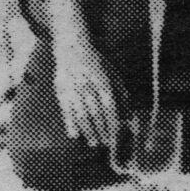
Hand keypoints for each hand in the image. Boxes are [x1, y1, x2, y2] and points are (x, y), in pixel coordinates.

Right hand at [48, 18, 121, 148]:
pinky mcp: (60, 90)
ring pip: (80, 114)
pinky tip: (74, 135)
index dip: (112, 123)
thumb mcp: (113, 74)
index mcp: (103, 80)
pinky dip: (69, 124)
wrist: (72, 46)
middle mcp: (87, 84)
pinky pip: (65, 110)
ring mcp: (72, 88)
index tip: (116, 136)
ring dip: (87, 130)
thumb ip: (121, 94)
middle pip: (95, 112)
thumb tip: (129, 116)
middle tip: (107, 144)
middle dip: (101, 130)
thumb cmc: (97, 63)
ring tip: (93, 142)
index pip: (109, 106)